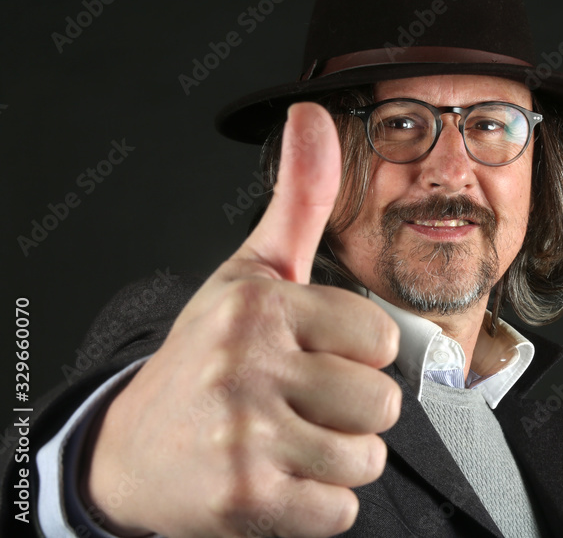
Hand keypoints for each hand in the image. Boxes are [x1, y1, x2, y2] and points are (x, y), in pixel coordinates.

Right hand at [83, 103, 401, 536]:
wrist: (132, 449)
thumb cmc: (206, 357)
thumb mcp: (251, 271)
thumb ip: (299, 197)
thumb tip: (315, 113)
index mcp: (260, 304)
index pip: (381, 337)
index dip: (358, 354)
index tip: (315, 357)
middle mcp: (247, 364)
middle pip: (381, 401)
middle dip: (352, 411)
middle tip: (300, 406)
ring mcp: (243, 434)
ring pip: (366, 457)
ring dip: (338, 459)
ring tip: (290, 442)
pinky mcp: (243, 498)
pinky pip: (338, 510)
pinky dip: (318, 505)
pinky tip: (277, 479)